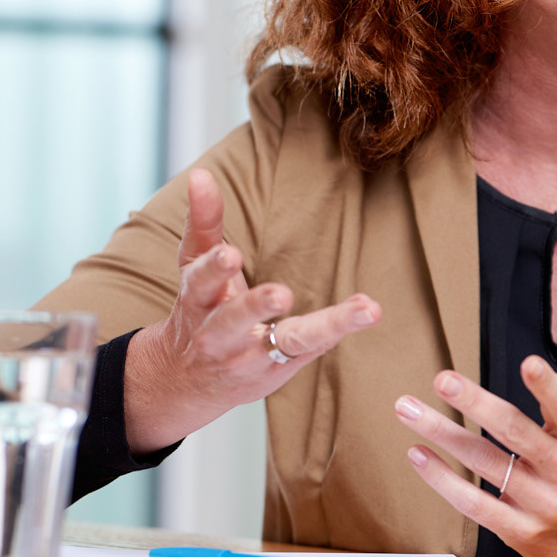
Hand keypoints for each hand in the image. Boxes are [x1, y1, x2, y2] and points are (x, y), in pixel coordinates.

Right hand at [124, 168, 381, 453]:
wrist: (187, 382)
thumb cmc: (200, 311)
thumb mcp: (193, 268)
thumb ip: (203, 222)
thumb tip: (199, 174)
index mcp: (196, 303)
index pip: (199, 283)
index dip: (213, 269)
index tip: (230, 253)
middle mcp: (219, 336)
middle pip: (233, 322)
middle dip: (253, 308)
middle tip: (279, 295)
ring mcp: (252, 357)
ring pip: (285, 343)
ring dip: (320, 328)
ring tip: (359, 310)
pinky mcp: (280, 367)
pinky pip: (312, 348)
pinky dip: (340, 329)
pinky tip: (369, 310)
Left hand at [395, 314, 556, 556]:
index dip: (549, 388)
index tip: (528, 364)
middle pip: (516, 432)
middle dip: (476, 404)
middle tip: (443, 379)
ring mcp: (541, 504)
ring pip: (486, 463)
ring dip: (444, 434)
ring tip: (409, 410)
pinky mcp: (519, 531)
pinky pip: (474, 504)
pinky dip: (443, 480)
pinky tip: (419, 456)